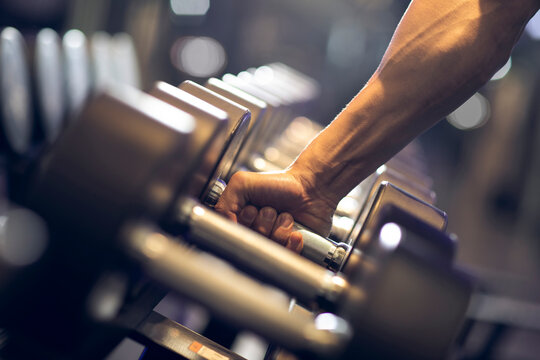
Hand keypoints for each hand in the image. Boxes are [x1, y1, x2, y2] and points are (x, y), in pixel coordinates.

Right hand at [215, 168, 337, 252]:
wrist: (310, 187)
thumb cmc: (279, 184)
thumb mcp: (242, 183)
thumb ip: (225, 203)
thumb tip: (227, 227)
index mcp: (240, 222)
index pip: (233, 235)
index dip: (244, 223)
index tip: (251, 209)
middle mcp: (255, 236)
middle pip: (252, 242)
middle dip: (263, 222)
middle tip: (270, 209)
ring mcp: (273, 246)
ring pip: (271, 248)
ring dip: (280, 227)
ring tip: (285, 215)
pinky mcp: (291, 253)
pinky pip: (288, 257)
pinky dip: (292, 241)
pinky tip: (295, 230)